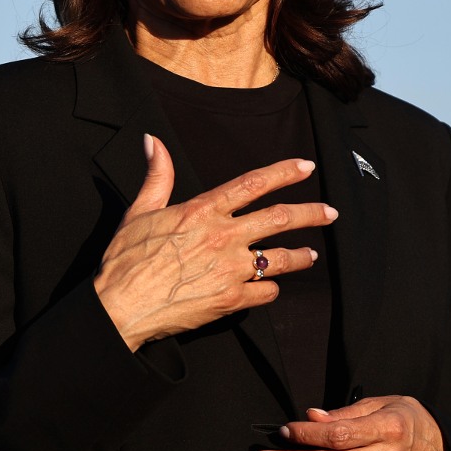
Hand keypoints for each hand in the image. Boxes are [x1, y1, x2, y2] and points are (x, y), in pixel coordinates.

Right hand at [95, 134, 336, 350]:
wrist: (119, 309)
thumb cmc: (125, 261)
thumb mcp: (138, 212)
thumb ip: (157, 177)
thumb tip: (154, 142)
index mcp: (203, 211)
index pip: (253, 183)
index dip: (284, 172)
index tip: (307, 167)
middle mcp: (222, 236)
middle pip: (279, 218)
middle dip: (311, 214)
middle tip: (331, 212)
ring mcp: (229, 269)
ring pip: (280, 258)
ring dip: (301, 256)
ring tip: (311, 255)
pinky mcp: (230, 300)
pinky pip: (266, 292)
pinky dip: (271, 289)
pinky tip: (271, 288)